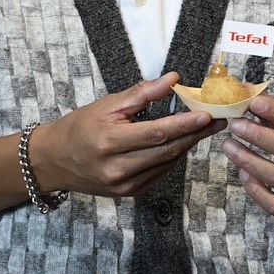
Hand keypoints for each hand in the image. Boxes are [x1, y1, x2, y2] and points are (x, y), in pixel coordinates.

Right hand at [28, 73, 224, 197]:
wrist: (54, 161)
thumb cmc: (80, 127)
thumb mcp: (107, 105)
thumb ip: (142, 93)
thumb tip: (174, 79)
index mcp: (109, 143)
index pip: (156, 134)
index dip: (184, 125)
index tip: (207, 115)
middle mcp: (117, 169)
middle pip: (167, 151)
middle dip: (195, 134)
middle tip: (219, 120)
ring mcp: (124, 185)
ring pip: (167, 164)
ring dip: (188, 145)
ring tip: (206, 129)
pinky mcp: (129, 194)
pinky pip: (160, 174)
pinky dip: (173, 157)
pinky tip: (183, 143)